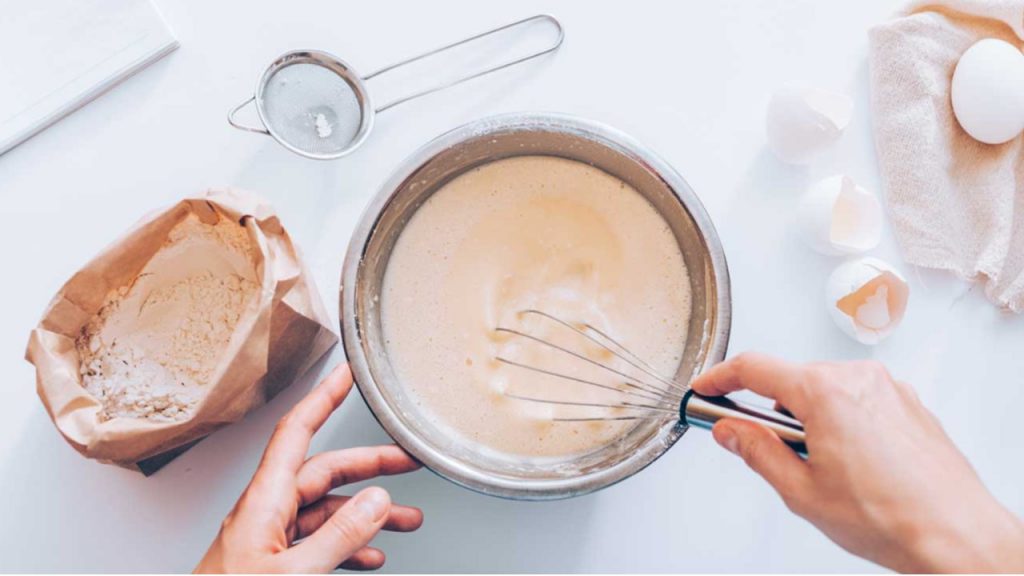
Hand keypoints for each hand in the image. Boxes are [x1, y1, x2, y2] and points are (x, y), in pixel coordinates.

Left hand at [195, 364, 422, 572]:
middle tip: (407, 462)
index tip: (346, 374)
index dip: (323, 398)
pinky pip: (316, 545)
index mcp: (262, 504)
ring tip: (408, 521)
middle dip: (369, 466)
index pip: (296, 433)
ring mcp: (267, 542)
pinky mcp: (272, 567)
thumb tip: (376, 500)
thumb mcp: (292, 575)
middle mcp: (265, 515)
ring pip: (325, 512)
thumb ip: (337, 537)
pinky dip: (347, 546)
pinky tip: (371, 557)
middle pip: (322, 473)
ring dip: (366, 515)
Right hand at [692, 353, 1023, 572]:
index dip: (720, 378)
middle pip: (791, 379)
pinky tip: (849, 462)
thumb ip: (757, 452)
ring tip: (819, 467)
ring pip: (825, 389)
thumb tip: (731, 432)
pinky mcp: (907, 402)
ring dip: (808, 417)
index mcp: (825, 393)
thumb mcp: (801, 491)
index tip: (705, 388)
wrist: (957, 534)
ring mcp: (887, 387)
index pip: (754, 368)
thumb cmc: (892, 517)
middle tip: (757, 445)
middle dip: (768, 409)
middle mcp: (858, 379)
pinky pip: (857, 398)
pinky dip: (840, 419)